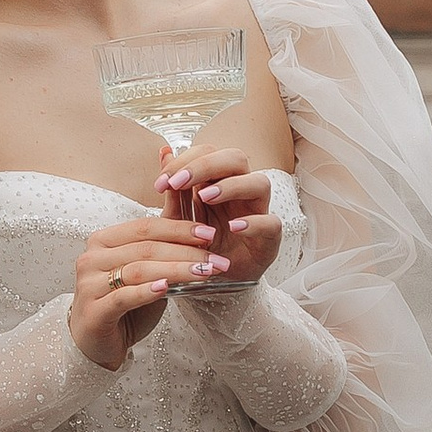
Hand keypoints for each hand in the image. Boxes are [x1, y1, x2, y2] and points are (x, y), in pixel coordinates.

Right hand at [68, 204, 234, 369]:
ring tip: (205, 273)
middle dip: (186, 252)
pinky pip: (124, 297)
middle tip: (216, 259)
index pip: (145, 227)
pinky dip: (147, 291)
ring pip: (139, 270)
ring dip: (177, 270)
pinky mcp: (93, 311)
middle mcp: (92, 258)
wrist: (98, 344)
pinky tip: (167, 287)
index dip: (179, 228)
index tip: (210, 233)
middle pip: (145, 248)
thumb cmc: (124, 306)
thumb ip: (163, 252)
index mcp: (103, 241)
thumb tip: (200, 230)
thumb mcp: (145, 274)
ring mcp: (89, 284)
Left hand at [157, 146, 281, 286]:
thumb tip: (164, 152)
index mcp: (217, 181)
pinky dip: (254, 223)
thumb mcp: (177, 219)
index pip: (207, 153)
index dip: (184, 161)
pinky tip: (233, 226)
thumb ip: (173, 190)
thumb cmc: (198, 245)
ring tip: (205, 197)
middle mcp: (240, 190)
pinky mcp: (269, 238)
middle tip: (178, 182)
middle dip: (204, 165)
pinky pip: (271, 222)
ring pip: (259, 182)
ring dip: (231, 185)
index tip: (160, 182)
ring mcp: (257, 211)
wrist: (213, 280)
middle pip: (235, 158)